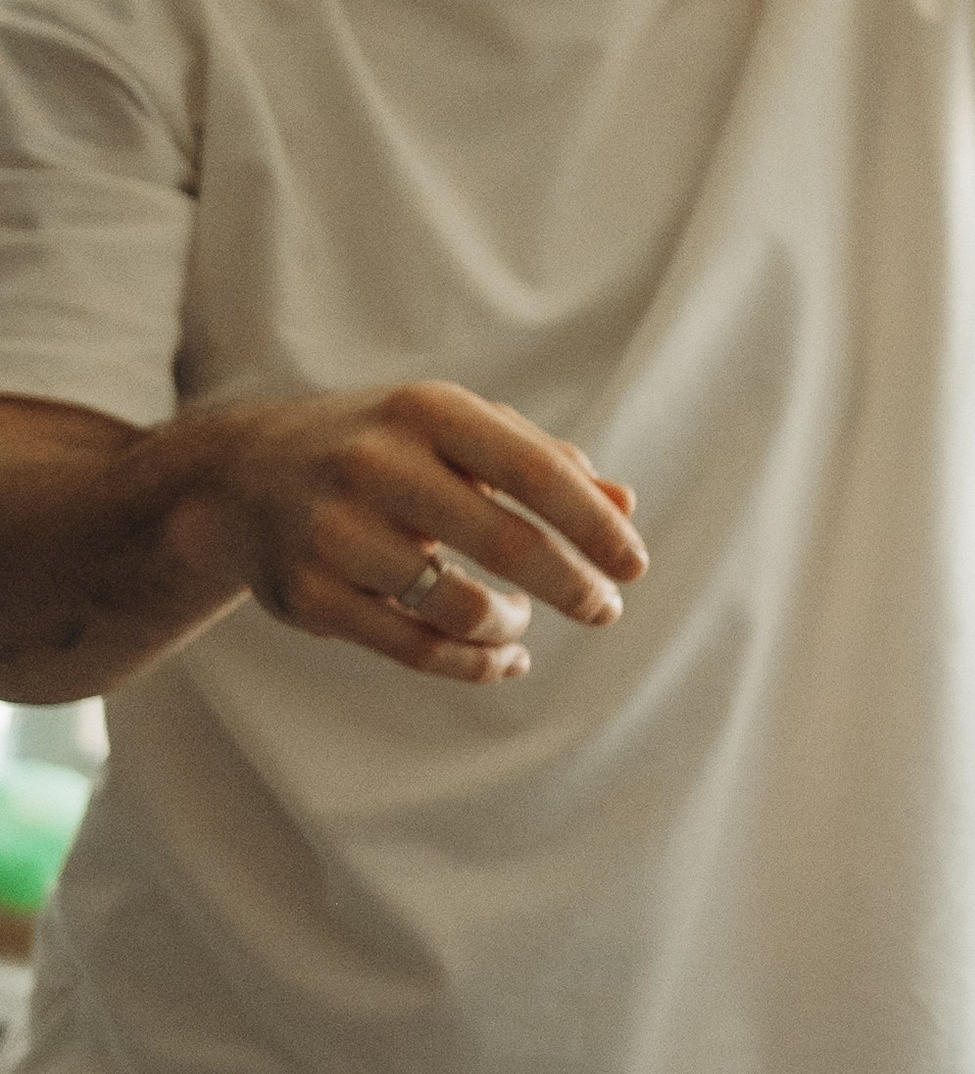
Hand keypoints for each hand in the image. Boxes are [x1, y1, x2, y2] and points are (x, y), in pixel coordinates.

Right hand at [175, 380, 646, 680]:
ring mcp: (335, 532)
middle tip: (606, 610)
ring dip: (510, 624)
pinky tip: (502, 657)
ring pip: (459, 606)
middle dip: (571, 586)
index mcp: (426, 411)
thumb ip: (541, 462)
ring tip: (521, 619)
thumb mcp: (455, 432)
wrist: (241, 479)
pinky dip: (473, 662)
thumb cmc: (382, 449)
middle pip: (504, 542)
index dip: (593, 524)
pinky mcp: (309, 595)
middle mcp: (376, 464)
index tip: (634, 565)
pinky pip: (415, 648)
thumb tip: (625, 506)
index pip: (534, 471)